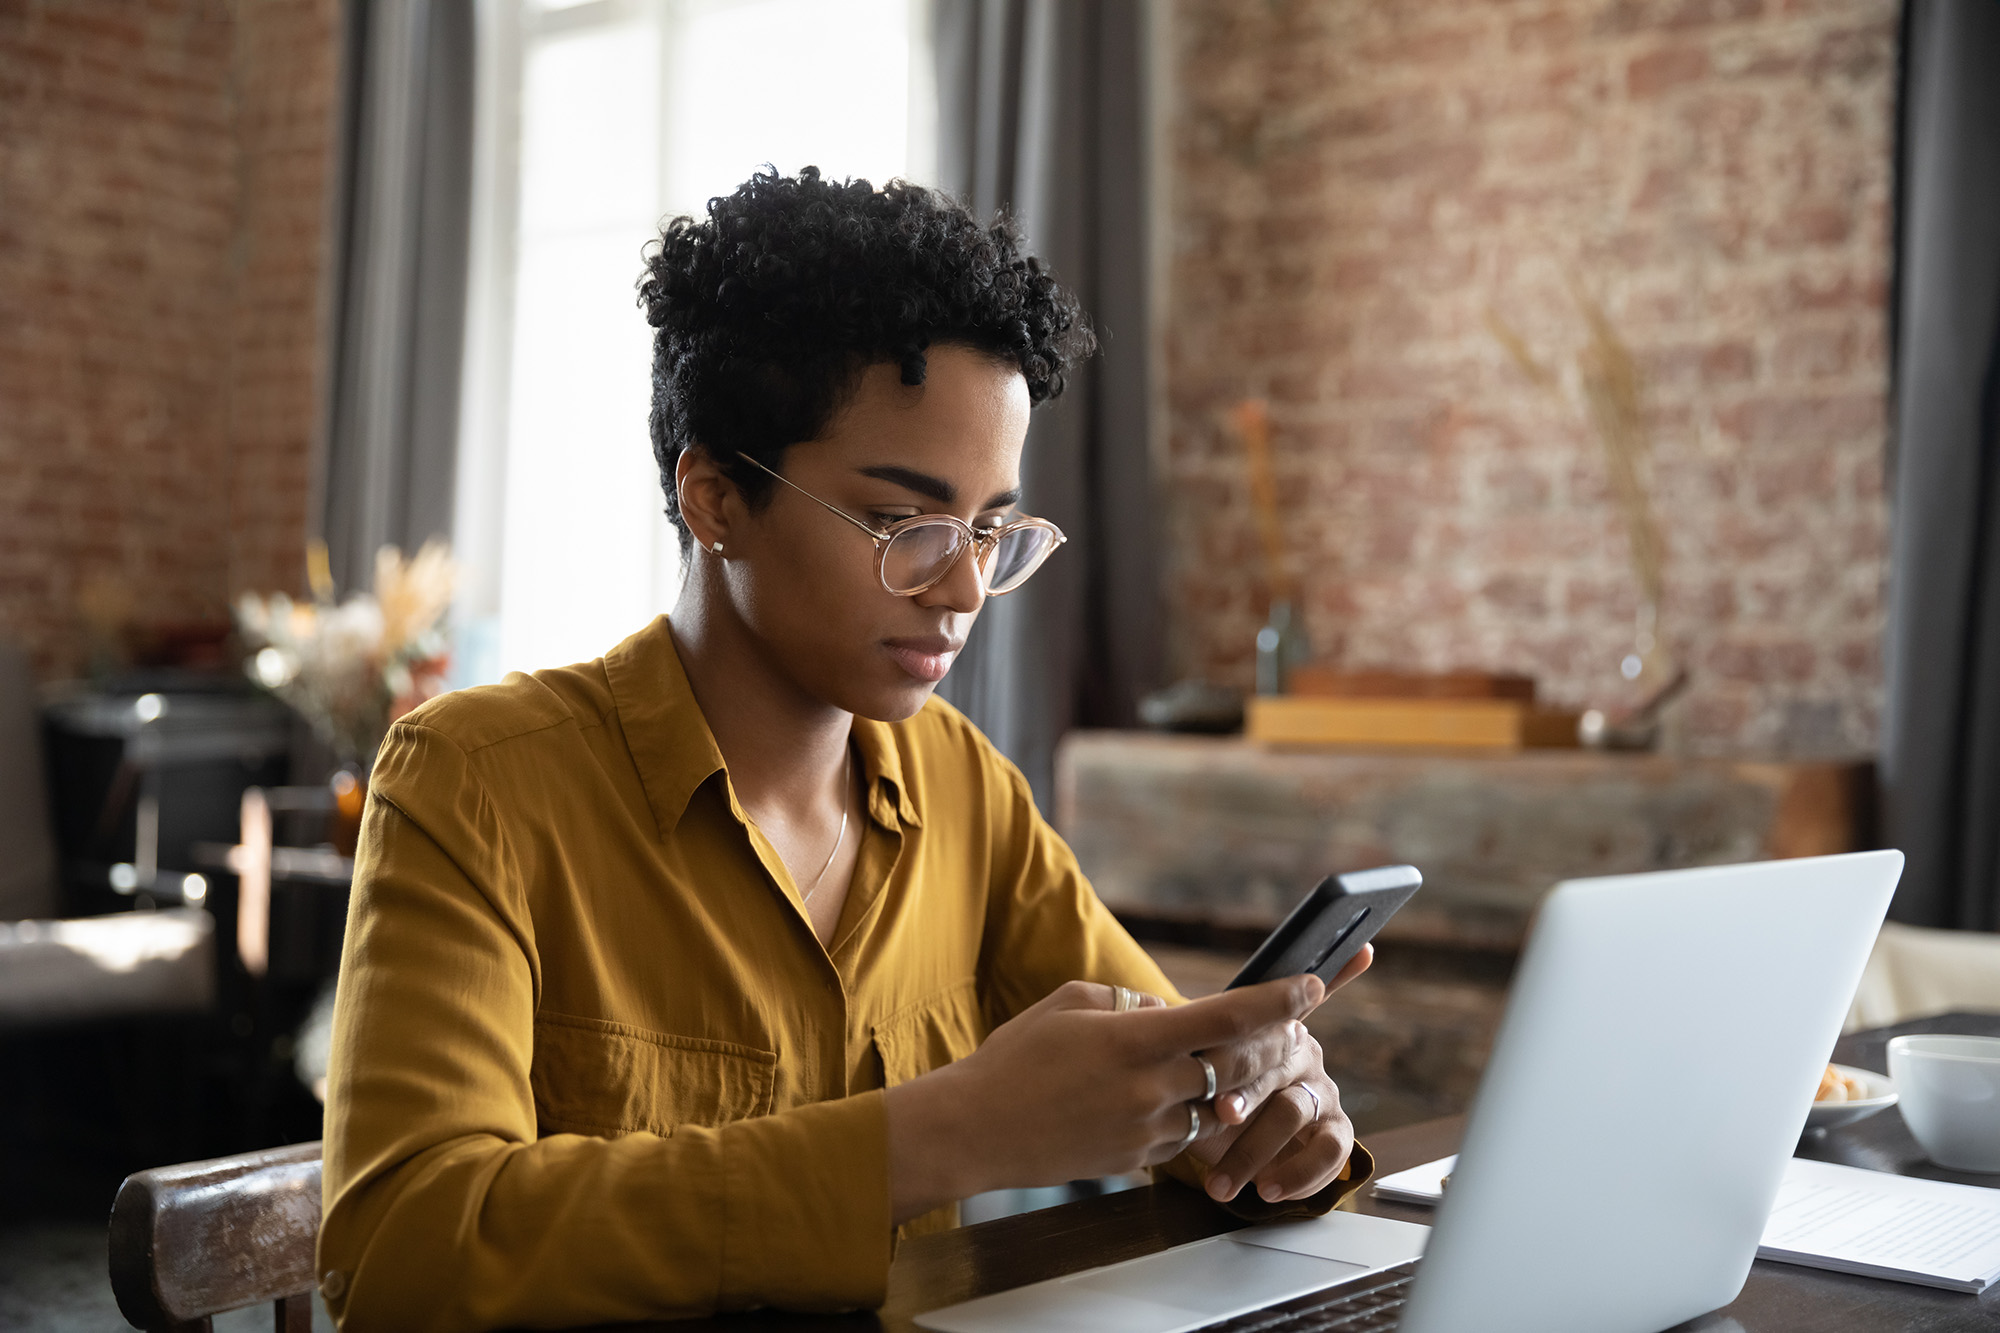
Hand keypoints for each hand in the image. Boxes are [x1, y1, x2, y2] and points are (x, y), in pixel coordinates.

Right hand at [885, 973, 1323, 1221]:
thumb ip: (1131, 1001)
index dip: (1278, 1000)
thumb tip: (1171, 1013)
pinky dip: (1176, 1114)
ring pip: (1209, 1104)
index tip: (1313, 985)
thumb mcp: (1070, 1001)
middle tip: (1266, 1026)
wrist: (976, 1129)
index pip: (1227, 1018)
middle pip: (1233, 1066)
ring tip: (1162, 1066)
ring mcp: (1147, 1130)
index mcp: (1135, 1039)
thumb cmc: (1017, 1057)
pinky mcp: (1139, 1161)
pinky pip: (1180, 1134)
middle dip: (1255, 1046)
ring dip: (1207, 1084)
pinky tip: (1134, 1100)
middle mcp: (1151, 1088)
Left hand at [1189, 943, 1372, 1204]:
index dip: (1300, 989)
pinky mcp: (1333, 1132)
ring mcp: (1321, 1091)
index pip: (1293, 998)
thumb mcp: (1178, 1054)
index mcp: (1270, 1024)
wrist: (1208, 1140)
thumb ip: (1168, 1027)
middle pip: (1277, 1062)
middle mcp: (1303, 1052)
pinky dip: (1302, 1174)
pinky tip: (1268, 1190)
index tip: (1311, 982)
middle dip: (1246, 1090)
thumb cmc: (1194, 1086)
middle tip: (1219, 1112)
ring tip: (1223, 1178)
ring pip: (1294, 1111)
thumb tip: (1145, 1006)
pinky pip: (1332, 1150)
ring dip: (1256, 1145)